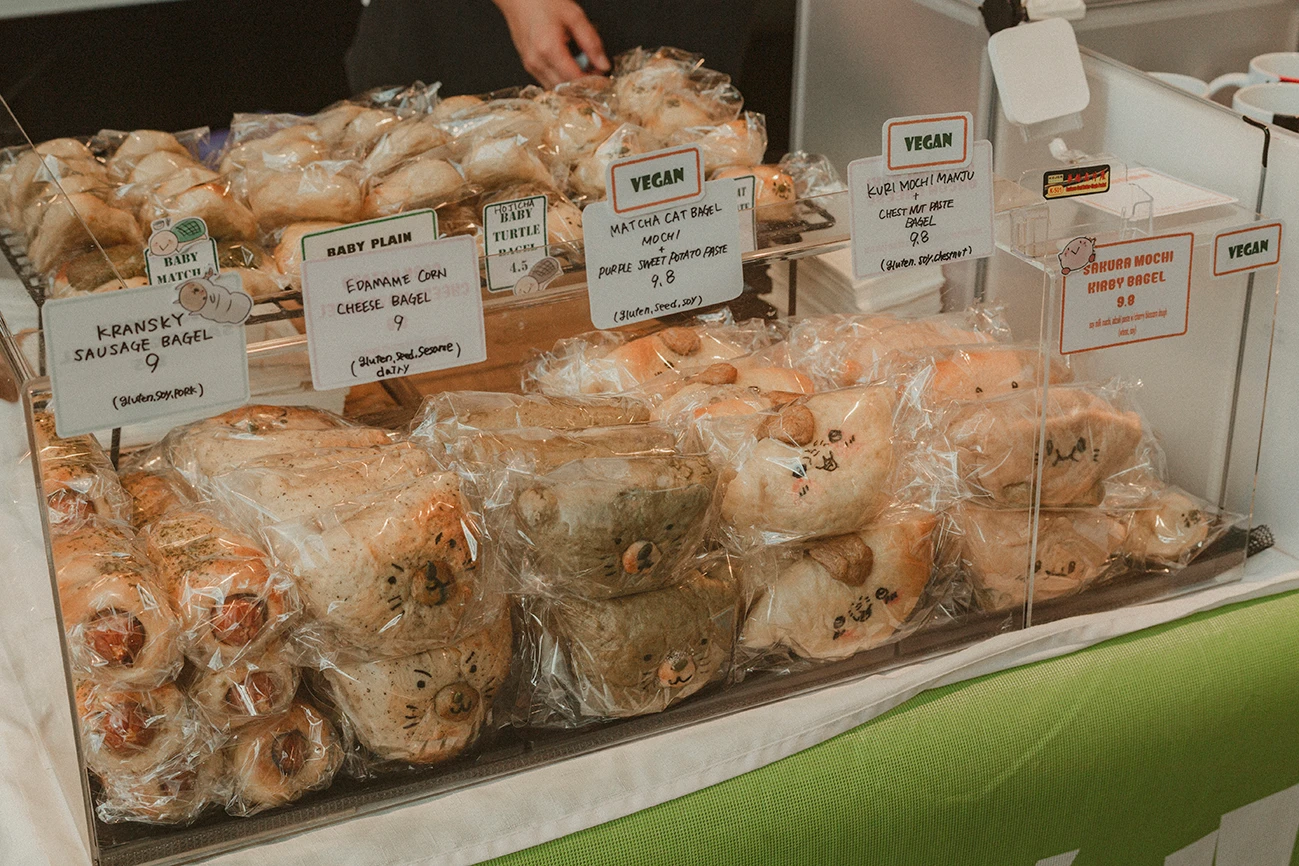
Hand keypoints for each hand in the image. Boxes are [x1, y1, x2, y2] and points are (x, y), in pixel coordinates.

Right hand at [492, 0, 609, 87]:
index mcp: (549, 48)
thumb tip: (603, 64)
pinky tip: (570, 68)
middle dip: (582, 86)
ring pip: (555, 88)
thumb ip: (591, 42)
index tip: (604, 79)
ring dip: (571, 84)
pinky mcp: (528, 65)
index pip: (575, 79)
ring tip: (584, 69)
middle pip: (565, 88)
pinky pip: (547, 82)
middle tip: (596, 73)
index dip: (592, 82)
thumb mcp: (574, 16)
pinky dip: (561, 80)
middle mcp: (537, 61)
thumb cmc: (543, 1)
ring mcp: (530, 65)